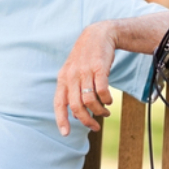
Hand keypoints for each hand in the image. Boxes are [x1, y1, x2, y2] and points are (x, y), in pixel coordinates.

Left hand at [53, 21, 116, 135]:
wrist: (99, 34)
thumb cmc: (86, 57)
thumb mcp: (73, 71)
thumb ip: (72, 90)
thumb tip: (75, 113)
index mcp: (63, 78)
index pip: (59, 103)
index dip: (61, 119)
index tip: (65, 133)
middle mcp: (71, 76)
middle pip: (76, 106)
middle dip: (86, 120)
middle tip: (94, 127)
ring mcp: (85, 71)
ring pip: (90, 100)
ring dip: (99, 111)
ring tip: (105, 112)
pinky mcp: (99, 68)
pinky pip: (102, 90)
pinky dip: (106, 100)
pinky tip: (109, 100)